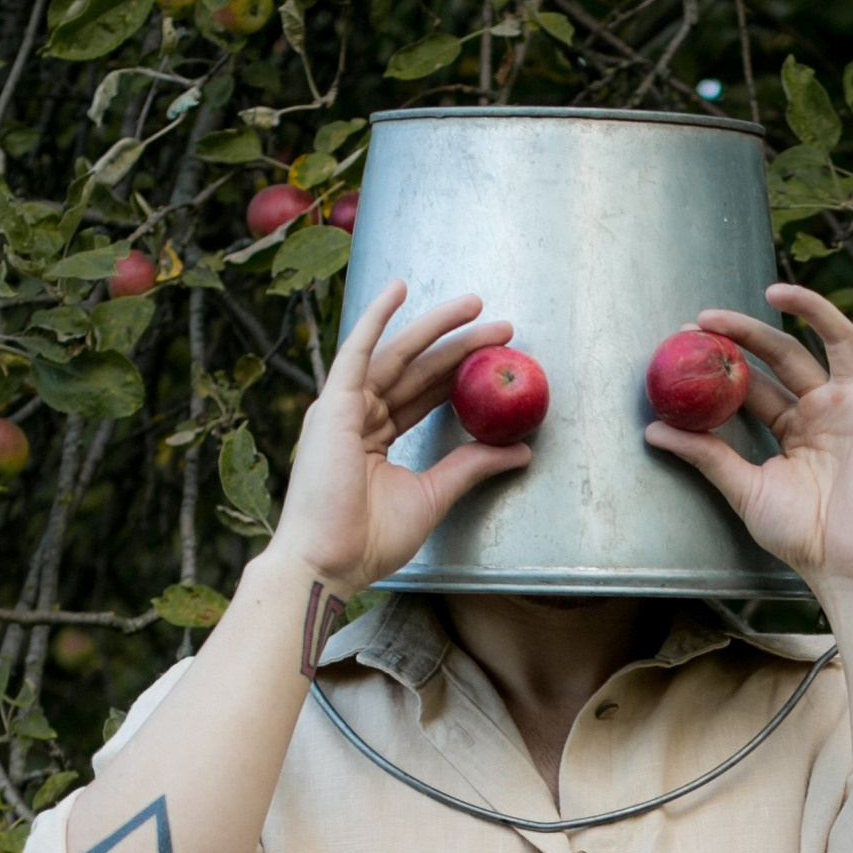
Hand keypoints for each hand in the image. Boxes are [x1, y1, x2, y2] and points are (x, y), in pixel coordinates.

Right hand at [272, 281, 527, 592]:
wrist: (331, 563)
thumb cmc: (370, 540)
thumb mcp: (434, 495)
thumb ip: (471, 466)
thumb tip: (521, 450)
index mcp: (375, 439)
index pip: (425, 396)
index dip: (461, 374)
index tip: (500, 357)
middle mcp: (358, 418)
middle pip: (417, 370)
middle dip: (460, 346)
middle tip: (502, 326)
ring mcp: (343, 410)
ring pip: (396, 355)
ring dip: (435, 327)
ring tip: (475, 305)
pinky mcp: (332, 407)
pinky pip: (357, 352)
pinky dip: (375, 319)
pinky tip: (399, 289)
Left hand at [644, 281, 852, 602]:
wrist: (844, 566)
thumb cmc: (800, 536)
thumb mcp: (744, 488)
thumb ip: (706, 455)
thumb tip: (653, 429)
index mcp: (792, 428)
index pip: (754, 382)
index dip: (723, 359)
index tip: (685, 339)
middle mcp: (823, 410)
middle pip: (784, 354)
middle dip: (746, 333)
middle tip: (706, 320)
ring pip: (835, 341)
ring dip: (808, 309)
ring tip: (773, 289)